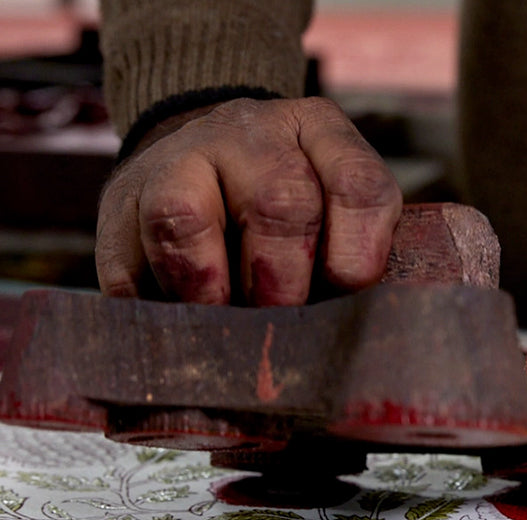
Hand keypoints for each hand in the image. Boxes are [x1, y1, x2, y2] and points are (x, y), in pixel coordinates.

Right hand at [95, 96, 401, 305]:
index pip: (357, 187)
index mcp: (318, 133)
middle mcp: (249, 134)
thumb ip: (354, 256)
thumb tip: (353, 331)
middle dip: (283, 279)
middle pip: (278, 204)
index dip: (357, 254)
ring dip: (208, 288)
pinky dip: (155, 307)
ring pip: (182, 219)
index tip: (346, 292)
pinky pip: (128, 265)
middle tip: (279, 318)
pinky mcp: (119, 203)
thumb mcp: (338, 208)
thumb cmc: (292, 206)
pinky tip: (178, 321)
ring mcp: (176, 159)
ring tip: (219, 320)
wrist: (198, 151)